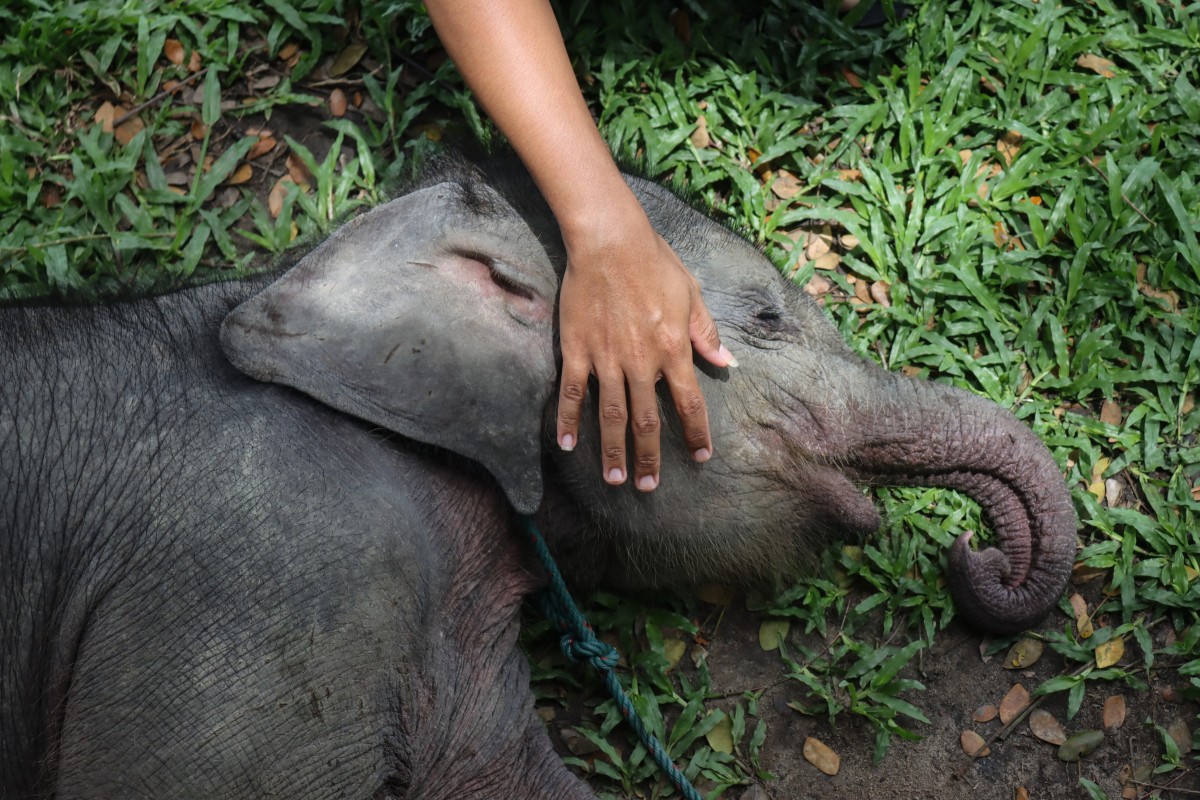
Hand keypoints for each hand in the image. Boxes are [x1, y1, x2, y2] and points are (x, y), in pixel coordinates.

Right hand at [556, 205, 735, 490]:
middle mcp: (640, 361)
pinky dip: (568, 420)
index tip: (701, 457)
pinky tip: (568, 445)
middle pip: (646, 420)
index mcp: (672, 348)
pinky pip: (571, 392)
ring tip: (615, 479)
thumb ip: (706, 333)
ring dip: (613, 450)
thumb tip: (727, 362)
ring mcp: (606, 358)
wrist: (609, 241)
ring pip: (610, 415)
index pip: (688, 401)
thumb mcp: (691, 294)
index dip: (695, 432)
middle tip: (649, 486)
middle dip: (650, 456)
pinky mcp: (577, 350)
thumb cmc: (654, 262)